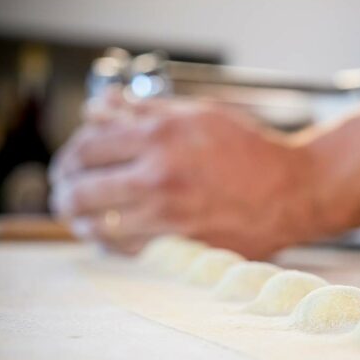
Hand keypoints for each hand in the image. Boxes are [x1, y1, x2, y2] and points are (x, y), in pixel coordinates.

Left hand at [50, 96, 313, 257]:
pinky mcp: (181, 246)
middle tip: (65, 191)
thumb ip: (145, 111)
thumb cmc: (251, 150)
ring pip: (98, 224)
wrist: (294, 192)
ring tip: (79, 217)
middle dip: (65, 190)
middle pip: (81, 188)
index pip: (89, 146)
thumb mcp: (200, 115)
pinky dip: (110, 242)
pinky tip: (110, 235)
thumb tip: (99, 109)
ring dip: (80, 221)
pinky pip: (126, 249)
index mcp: (162, 136)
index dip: (71, 155)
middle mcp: (160, 177)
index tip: (70, 163)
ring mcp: (169, 216)